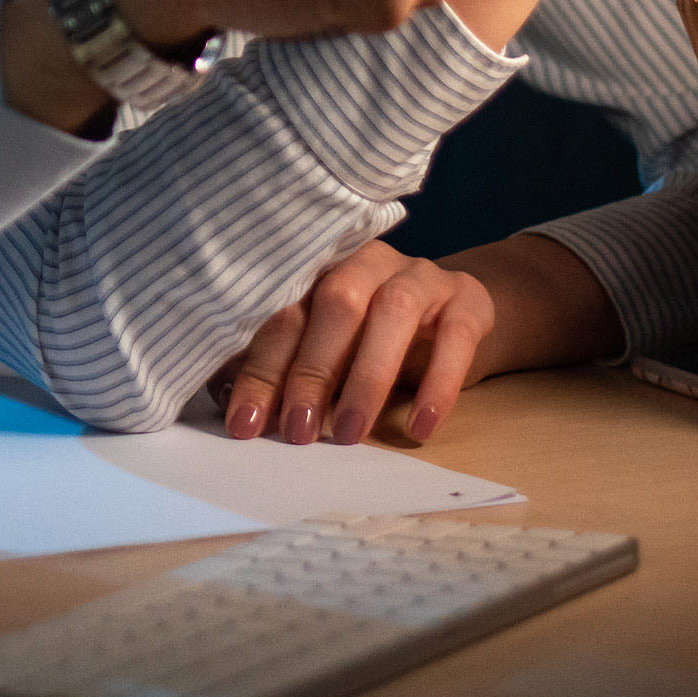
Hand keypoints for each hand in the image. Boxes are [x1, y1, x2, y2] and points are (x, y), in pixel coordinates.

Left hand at [213, 231, 619, 444]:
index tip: (244, 423)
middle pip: (333, 304)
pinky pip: (456, 336)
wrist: (454, 317)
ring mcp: (419, 275)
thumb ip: (285, 367)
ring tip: (350, 435)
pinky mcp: (467, 300)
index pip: (282, 313)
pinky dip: (438, 383)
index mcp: (318, 268)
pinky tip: (421, 427)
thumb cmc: (370, 339)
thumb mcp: (326, 349)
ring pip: (392, 313)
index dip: (260, 369)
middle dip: (310, 371)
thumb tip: (230, 404)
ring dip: (367, 377)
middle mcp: (365, 261)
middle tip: (296, 431)